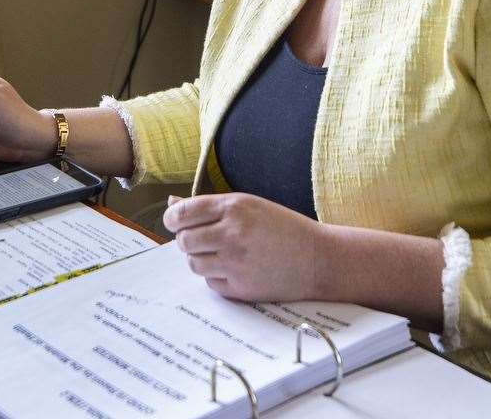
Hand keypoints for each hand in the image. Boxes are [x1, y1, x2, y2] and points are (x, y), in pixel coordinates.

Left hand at [164, 192, 329, 301]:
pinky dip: (216, 276)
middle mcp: (232, 234)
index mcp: (234, 207)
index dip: (172, 218)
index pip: (183, 213)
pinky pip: (210, 282)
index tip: (174, 222)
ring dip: (199, 258)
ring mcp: (235, 263)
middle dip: (187, 240)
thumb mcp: (250, 206)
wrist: (318, 259)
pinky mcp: (240, 288)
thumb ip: (210, 206)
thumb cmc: (284, 228)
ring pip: (193, 263)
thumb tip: (172, 202)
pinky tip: (234, 268)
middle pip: (184, 240)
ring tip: (218, 253)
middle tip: (201, 239)